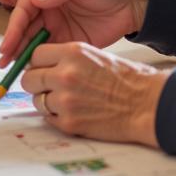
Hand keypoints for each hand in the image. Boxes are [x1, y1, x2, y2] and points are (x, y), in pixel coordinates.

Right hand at [0, 0, 150, 64]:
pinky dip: (39, 61)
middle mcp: (47, 5)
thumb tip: (35, 0)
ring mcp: (56, 24)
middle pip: (25, 25)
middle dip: (13, 42)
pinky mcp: (67, 40)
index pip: (25, 5)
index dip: (15, 23)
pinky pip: (49, 51)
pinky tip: (32, 70)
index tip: (9, 41)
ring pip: (33, 40)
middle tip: (4, 61)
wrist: (134, 1)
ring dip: (22, 53)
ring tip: (12, 69)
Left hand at [20, 41, 166, 145]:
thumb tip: (42, 65)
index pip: (35, 54)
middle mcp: (65, 75)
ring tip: (67, 100)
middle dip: (36, 82)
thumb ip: (67, 58)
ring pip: (37, 100)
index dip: (38, 62)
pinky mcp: (69, 123)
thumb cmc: (127, 79)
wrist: (146, 104)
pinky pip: (48, 119)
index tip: (43, 67)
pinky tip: (74, 112)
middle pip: (29, 78)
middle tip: (48, 86)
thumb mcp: (95, 55)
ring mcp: (65, 101)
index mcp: (73, 52)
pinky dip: (56, 117)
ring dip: (47, 101)